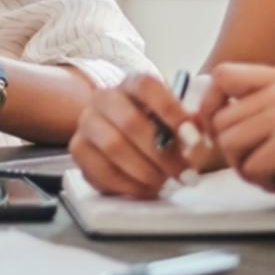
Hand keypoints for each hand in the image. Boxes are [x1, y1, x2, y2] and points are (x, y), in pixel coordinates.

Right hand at [69, 73, 203, 199]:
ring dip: (146, 171)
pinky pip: (101, 170)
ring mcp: (86, 123)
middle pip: (130, 122)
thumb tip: (197, 139)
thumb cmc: (156, 127)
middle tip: (185, 174)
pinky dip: (129, 184)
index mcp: (131, 84)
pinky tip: (147, 189)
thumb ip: (190, 125)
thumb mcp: (175, 118)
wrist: (120, 134)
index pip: (147, 86)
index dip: (171, 111)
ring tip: (166, 183)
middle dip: (162, 154)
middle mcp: (104, 98)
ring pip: (113, 147)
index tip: (193, 138)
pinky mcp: (78, 150)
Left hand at [197, 64, 274, 192]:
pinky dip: (264, 182)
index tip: (214, 128)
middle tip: (261, 163)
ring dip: (247, 169)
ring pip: (230, 144)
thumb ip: (259, 107)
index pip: (222, 75)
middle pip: (221, 121)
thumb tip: (206, 120)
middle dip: (233, 151)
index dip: (209, 105)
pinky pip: (251, 167)